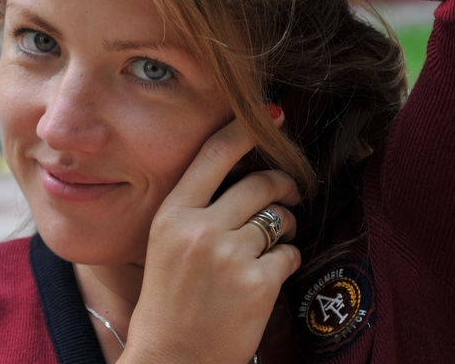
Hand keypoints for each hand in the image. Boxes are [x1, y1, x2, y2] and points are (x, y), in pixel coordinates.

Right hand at [120, 113, 300, 363]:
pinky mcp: (257, 283)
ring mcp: (230, 256)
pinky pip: (289, 253)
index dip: (246, 128)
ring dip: (284, 227)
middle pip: (259, 182)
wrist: (173, 359)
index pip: (214, 155)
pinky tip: (268, 276)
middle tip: (289, 193)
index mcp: (172, 215)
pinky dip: (285, 260)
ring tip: (273, 242)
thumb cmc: (168, 302)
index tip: (271, 115)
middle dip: (283, 184)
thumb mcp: (165, 244)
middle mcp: (200, 229)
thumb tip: (240, 174)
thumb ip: (195, 209)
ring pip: (279, 218)